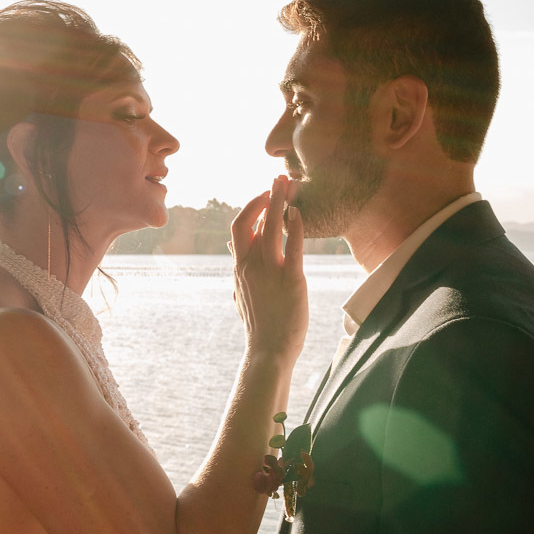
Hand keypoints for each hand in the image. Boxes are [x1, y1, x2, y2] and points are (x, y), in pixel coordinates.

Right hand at [230, 175, 308, 361]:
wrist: (269, 351)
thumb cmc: (260, 326)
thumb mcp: (242, 295)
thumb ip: (239, 272)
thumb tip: (233, 254)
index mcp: (240, 269)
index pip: (239, 229)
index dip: (251, 209)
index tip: (264, 198)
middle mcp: (250, 266)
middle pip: (248, 221)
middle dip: (262, 197)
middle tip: (277, 182)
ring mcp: (269, 271)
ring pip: (271, 227)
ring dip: (279, 202)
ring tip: (288, 185)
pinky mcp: (291, 279)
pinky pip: (293, 245)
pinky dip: (296, 225)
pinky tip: (300, 213)